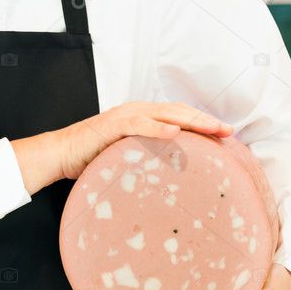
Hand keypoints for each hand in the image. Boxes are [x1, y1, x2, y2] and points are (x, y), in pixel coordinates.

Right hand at [56, 101, 232, 179]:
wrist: (61, 153)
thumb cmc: (94, 158)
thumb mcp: (128, 158)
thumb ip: (148, 159)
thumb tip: (173, 178)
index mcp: (143, 117)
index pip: (179, 116)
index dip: (203, 123)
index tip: (226, 134)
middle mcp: (137, 111)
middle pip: (178, 112)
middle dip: (205, 120)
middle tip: (229, 131)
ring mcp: (125, 116)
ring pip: (165, 113)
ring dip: (190, 120)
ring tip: (212, 128)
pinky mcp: (113, 126)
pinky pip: (139, 124)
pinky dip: (157, 127)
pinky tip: (175, 132)